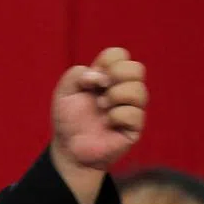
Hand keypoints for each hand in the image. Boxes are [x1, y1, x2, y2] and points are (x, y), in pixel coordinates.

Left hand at [52, 47, 147, 171]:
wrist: (69, 148)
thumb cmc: (68, 120)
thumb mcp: (63, 92)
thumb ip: (76, 74)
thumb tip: (100, 76)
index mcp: (107, 78)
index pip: (120, 55)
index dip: (108, 60)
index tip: (91, 77)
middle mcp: (122, 91)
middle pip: (137, 68)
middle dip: (117, 74)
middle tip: (101, 88)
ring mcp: (131, 109)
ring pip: (139, 91)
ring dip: (115, 95)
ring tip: (101, 105)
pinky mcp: (134, 128)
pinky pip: (134, 114)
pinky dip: (117, 115)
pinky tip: (107, 122)